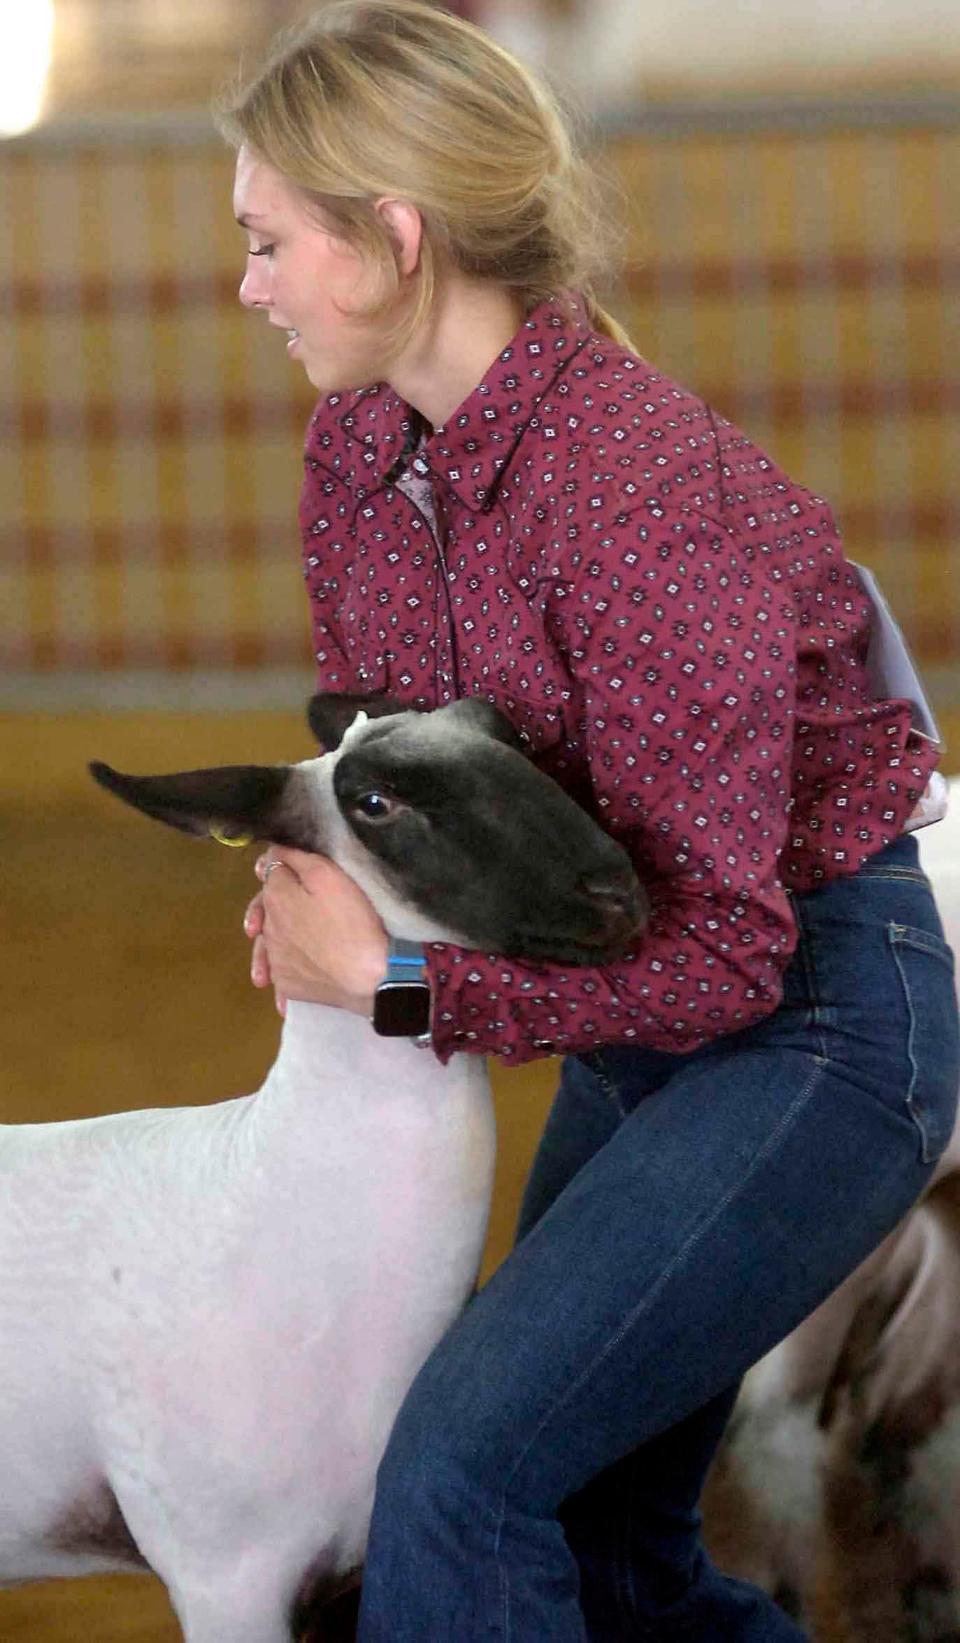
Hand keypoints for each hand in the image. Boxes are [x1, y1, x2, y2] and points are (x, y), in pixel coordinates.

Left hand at [243, 848, 387, 1017]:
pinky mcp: (290, 988)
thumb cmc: (353, 919)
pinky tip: (289, 985)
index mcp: (275, 899)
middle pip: (266, 911)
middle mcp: (268, 931)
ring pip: (269, 947)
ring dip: (267, 948)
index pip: (270, 874)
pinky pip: (281, 978)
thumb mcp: (328, 874)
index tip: (290, 867)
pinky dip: (284, 976)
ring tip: (272, 951)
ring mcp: (278, 963)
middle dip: (268, 907)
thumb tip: (273, 853)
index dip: (281, 867)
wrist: (372, 976)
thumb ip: (296, 858)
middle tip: (285, 907)